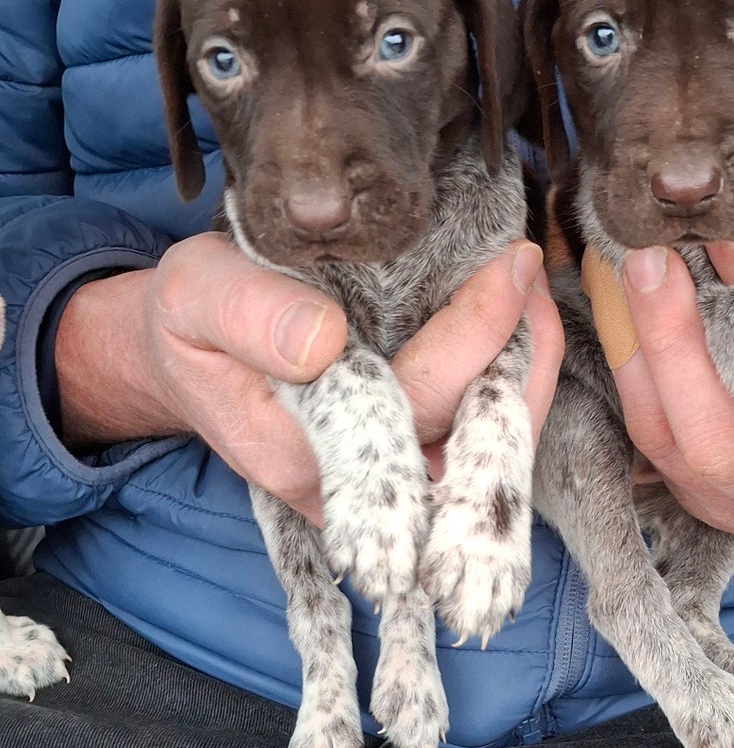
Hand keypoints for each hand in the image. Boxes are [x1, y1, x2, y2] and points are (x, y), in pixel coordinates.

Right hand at [56, 232, 562, 524]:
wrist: (186, 353)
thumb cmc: (191, 320)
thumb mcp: (195, 296)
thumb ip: (247, 314)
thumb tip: (323, 340)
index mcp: (302, 450)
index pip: (417, 402)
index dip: (475, 333)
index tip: (511, 263)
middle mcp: (358, 484)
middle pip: (476, 440)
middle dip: (524, 352)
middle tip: (533, 269)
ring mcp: (388, 479)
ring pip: (492, 446)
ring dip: (529, 366)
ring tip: (532, 286)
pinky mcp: (408, 460)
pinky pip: (480, 433)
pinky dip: (513, 375)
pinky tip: (517, 316)